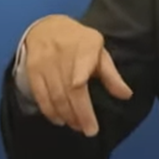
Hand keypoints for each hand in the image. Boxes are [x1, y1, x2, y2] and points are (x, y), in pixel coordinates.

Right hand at [22, 15, 132, 135]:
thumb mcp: (99, 51)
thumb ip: (111, 74)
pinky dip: (49, 111)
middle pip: (70, 88)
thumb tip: (126, 95)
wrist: (47, 27)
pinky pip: (41, 95)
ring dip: (66, 114)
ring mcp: (46, 62)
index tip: (81, 88)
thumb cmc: (79, 43)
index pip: (82, 63)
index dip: (80, 76)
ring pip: (56, 94)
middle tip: (89, 130)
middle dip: (80, 112)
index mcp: (85, 45)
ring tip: (77, 126)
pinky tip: (60, 120)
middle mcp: (63, 53)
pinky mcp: (33, 70)